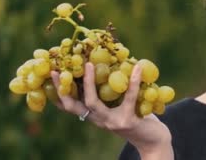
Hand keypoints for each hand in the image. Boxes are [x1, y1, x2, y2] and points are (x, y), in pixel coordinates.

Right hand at [51, 63, 172, 157]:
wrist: (153, 141)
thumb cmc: (138, 118)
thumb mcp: (121, 106)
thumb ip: (113, 92)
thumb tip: (110, 63)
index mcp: (96, 116)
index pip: (71, 107)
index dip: (60, 93)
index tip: (52, 75)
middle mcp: (100, 121)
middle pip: (74, 105)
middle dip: (64, 88)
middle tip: (59, 69)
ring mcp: (112, 122)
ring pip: (93, 103)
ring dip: (89, 82)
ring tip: (89, 64)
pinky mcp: (127, 121)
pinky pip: (129, 98)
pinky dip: (133, 81)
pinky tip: (137, 68)